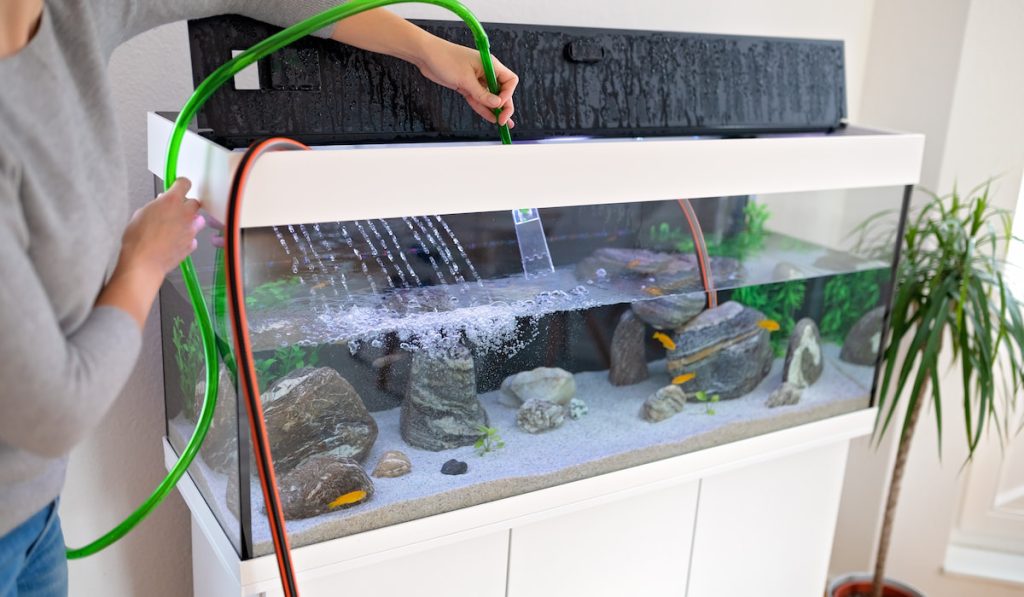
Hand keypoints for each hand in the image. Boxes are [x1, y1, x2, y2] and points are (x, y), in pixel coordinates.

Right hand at [97, 178, 205, 327]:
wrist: (143, 262)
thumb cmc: (137, 238)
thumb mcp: (141, 213)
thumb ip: (156, 205)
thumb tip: (161, 203)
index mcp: (171, 201)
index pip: (184, 183)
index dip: (181, 184)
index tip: (179, 186)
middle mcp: (185, 213)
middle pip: (195, 202)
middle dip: (186, 204)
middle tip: (175, 210)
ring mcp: (190, 229)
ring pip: (198, 220)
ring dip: (189, 221)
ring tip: (176, 227)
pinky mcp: (191, 244)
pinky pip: (193, 237)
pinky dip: (187, 238)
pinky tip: (175, 241)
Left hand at [416, 38, 517, 127]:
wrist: (426, 55)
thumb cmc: (445, 58)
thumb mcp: (465, 78)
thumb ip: (481, 93)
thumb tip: (497, 104)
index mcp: (490, 65)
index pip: (509, 80)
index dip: (508, 94)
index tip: (500, 104)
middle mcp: (485, 72)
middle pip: (501, 91)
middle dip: (504, 105)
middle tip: (503, 120)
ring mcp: (476, 80)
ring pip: (489, 97)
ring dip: (495, 110)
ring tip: (501, 123)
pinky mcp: (466, 86)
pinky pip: (478, 99)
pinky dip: (483, 108)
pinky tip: (490, 117)